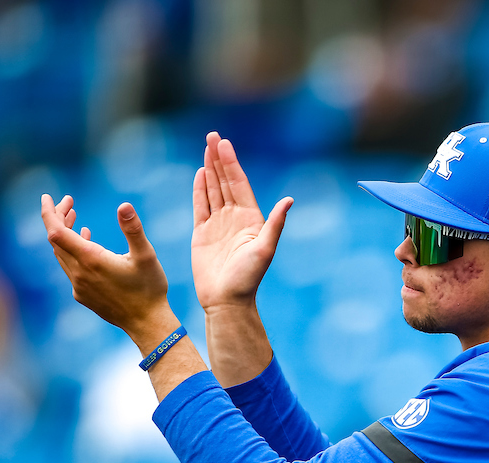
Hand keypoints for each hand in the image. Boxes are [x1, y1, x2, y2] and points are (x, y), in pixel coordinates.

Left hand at [41, 193, 177, 346]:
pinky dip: (71, 251)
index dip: (48, 213)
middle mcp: (79, 272)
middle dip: (58, 218)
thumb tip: (124, 205)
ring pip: (61, 254)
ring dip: (64, 235)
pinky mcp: (83, 295)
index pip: (55, 231)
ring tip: (74, 219)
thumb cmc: (149, 288)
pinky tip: (85, 244)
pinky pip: (69, 268)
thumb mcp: (146, 255)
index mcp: (91, 259)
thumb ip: (133, 229)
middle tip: (68, 203)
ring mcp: (79, 285)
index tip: (47, 197)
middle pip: (56, 240)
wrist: (147, 322)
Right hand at [192, 132, 292, 311]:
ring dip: (210, 169)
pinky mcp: (202, 233)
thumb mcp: (265, 249)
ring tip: (206, 148)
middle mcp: (235, 218)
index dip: (232, 163)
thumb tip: (289, 200)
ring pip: (213, 190)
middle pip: (225, 182)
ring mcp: (218, 224)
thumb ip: (275, 224)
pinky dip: (199, 189)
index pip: (239, 184)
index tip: (224, 143)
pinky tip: (200, 174)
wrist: (226, 299)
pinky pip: (200, 205)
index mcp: (251, 219)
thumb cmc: (248, 278)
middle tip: (212, 135)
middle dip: (219, 159)